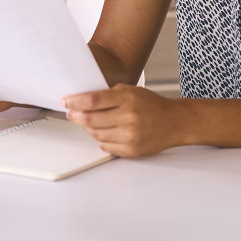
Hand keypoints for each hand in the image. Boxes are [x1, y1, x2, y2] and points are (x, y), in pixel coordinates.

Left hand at [64, 84, 188, 156]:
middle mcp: (129, 117)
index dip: (75, 102)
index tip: (66, 102)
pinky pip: (105, 146)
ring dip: (89, 128)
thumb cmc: (152, 105)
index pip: (93, 100)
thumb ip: (109, 93)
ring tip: (90, 121)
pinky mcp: (132, 150)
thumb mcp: (132, 90)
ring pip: (96, 134)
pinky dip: (101, 139)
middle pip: (90, 119)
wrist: (174, 122)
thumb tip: (83, 99)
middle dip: (76, 116)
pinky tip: (105, 132)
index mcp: (127, 99)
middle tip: (71, 113)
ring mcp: (130, 135)